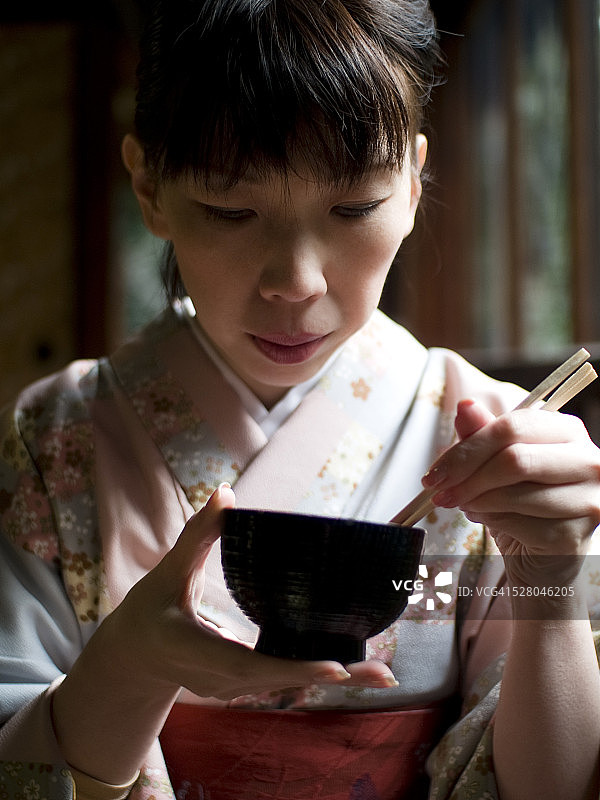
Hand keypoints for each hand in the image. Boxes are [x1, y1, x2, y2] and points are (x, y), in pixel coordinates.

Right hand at [100, 484, 396, 699]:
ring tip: (383, 673)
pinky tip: (356, 667)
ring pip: (292, 685)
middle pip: (285, 682)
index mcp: (201, 653)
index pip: (252, 667)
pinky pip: (288, 678)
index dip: (294, 668)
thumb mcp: (167, 573)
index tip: (334, 666)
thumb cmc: (148, 612)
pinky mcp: (245, 683)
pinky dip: (321, 672)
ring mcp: (236, 686)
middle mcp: (225, 679)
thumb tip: (224, 493)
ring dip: (338, 678)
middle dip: (333, 677)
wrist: (134, 657)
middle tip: (383, 673)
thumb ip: (196, 534)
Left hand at [422, 400, 599, 588]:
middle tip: (438, 490)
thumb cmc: (522, 500)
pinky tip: (485, 518)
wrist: (544, 555)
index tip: (436, 470)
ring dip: (474, 500)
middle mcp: (589, 462)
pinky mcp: (575, 535)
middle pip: (514, 459)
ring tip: (463, 503)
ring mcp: (588, 500)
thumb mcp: (498, 461)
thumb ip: (483, 434)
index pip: (514, 426)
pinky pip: (517, 523)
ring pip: (513, 492)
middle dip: (466, 476)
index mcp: (570, 432)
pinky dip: (489, 521)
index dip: (468, 447)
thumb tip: (465, 407)